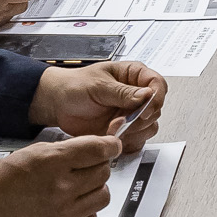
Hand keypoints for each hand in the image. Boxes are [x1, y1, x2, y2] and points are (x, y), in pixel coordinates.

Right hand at [0, 135, 125, 216]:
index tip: (111, 147)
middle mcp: (62, 187)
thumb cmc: (0, 181)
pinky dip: (88, 213)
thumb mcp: (33, 152)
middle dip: (97, 167)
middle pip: (103, 172)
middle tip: (83, 169)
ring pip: (103, 196)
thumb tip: (91, 150)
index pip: (99, 150)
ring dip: (94, 190)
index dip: (109, 146)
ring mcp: (65, 212)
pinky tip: (74, 207)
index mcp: (54, 161)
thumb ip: (65, 150)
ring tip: (77, 189)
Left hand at [29, 60, 165, 151]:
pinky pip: (138, 139)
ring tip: (111, 128)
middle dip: (139, 119)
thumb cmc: (74, 86)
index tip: (144, 110)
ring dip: (132, 132)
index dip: (155, 99)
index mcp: (133, 75)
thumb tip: (146, 94)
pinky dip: (127, 141)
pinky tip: (111, 135)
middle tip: (118, 120)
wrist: (58, 103)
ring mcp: (131, 113)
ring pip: (150, 126)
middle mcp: (136, 94)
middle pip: (156, 109)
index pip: (157, 84)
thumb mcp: (98, 85)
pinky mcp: (125, 129)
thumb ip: (123, 92)